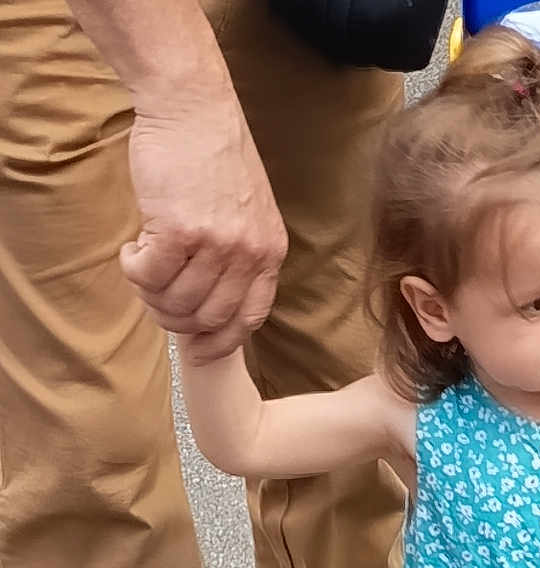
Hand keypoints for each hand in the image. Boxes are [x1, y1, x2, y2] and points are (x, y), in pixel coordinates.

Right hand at [120, 96, 287, 365]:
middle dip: (177, 319)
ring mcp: (216, 244)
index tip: (199, 351)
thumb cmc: (214, 156)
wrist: (194, 107)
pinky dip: (134, 271)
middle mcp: (248, 255)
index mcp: (270, 254)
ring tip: (143, 265)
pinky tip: (131, 250)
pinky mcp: (179, 230)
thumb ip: (239, 254)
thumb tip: (210, 297)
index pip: (251, 318)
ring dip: (151, 294)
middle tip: (155, 297)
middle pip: (209, 318)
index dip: (222, 341)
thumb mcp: (249, 212)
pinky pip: (150, 276)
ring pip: (178, 302)